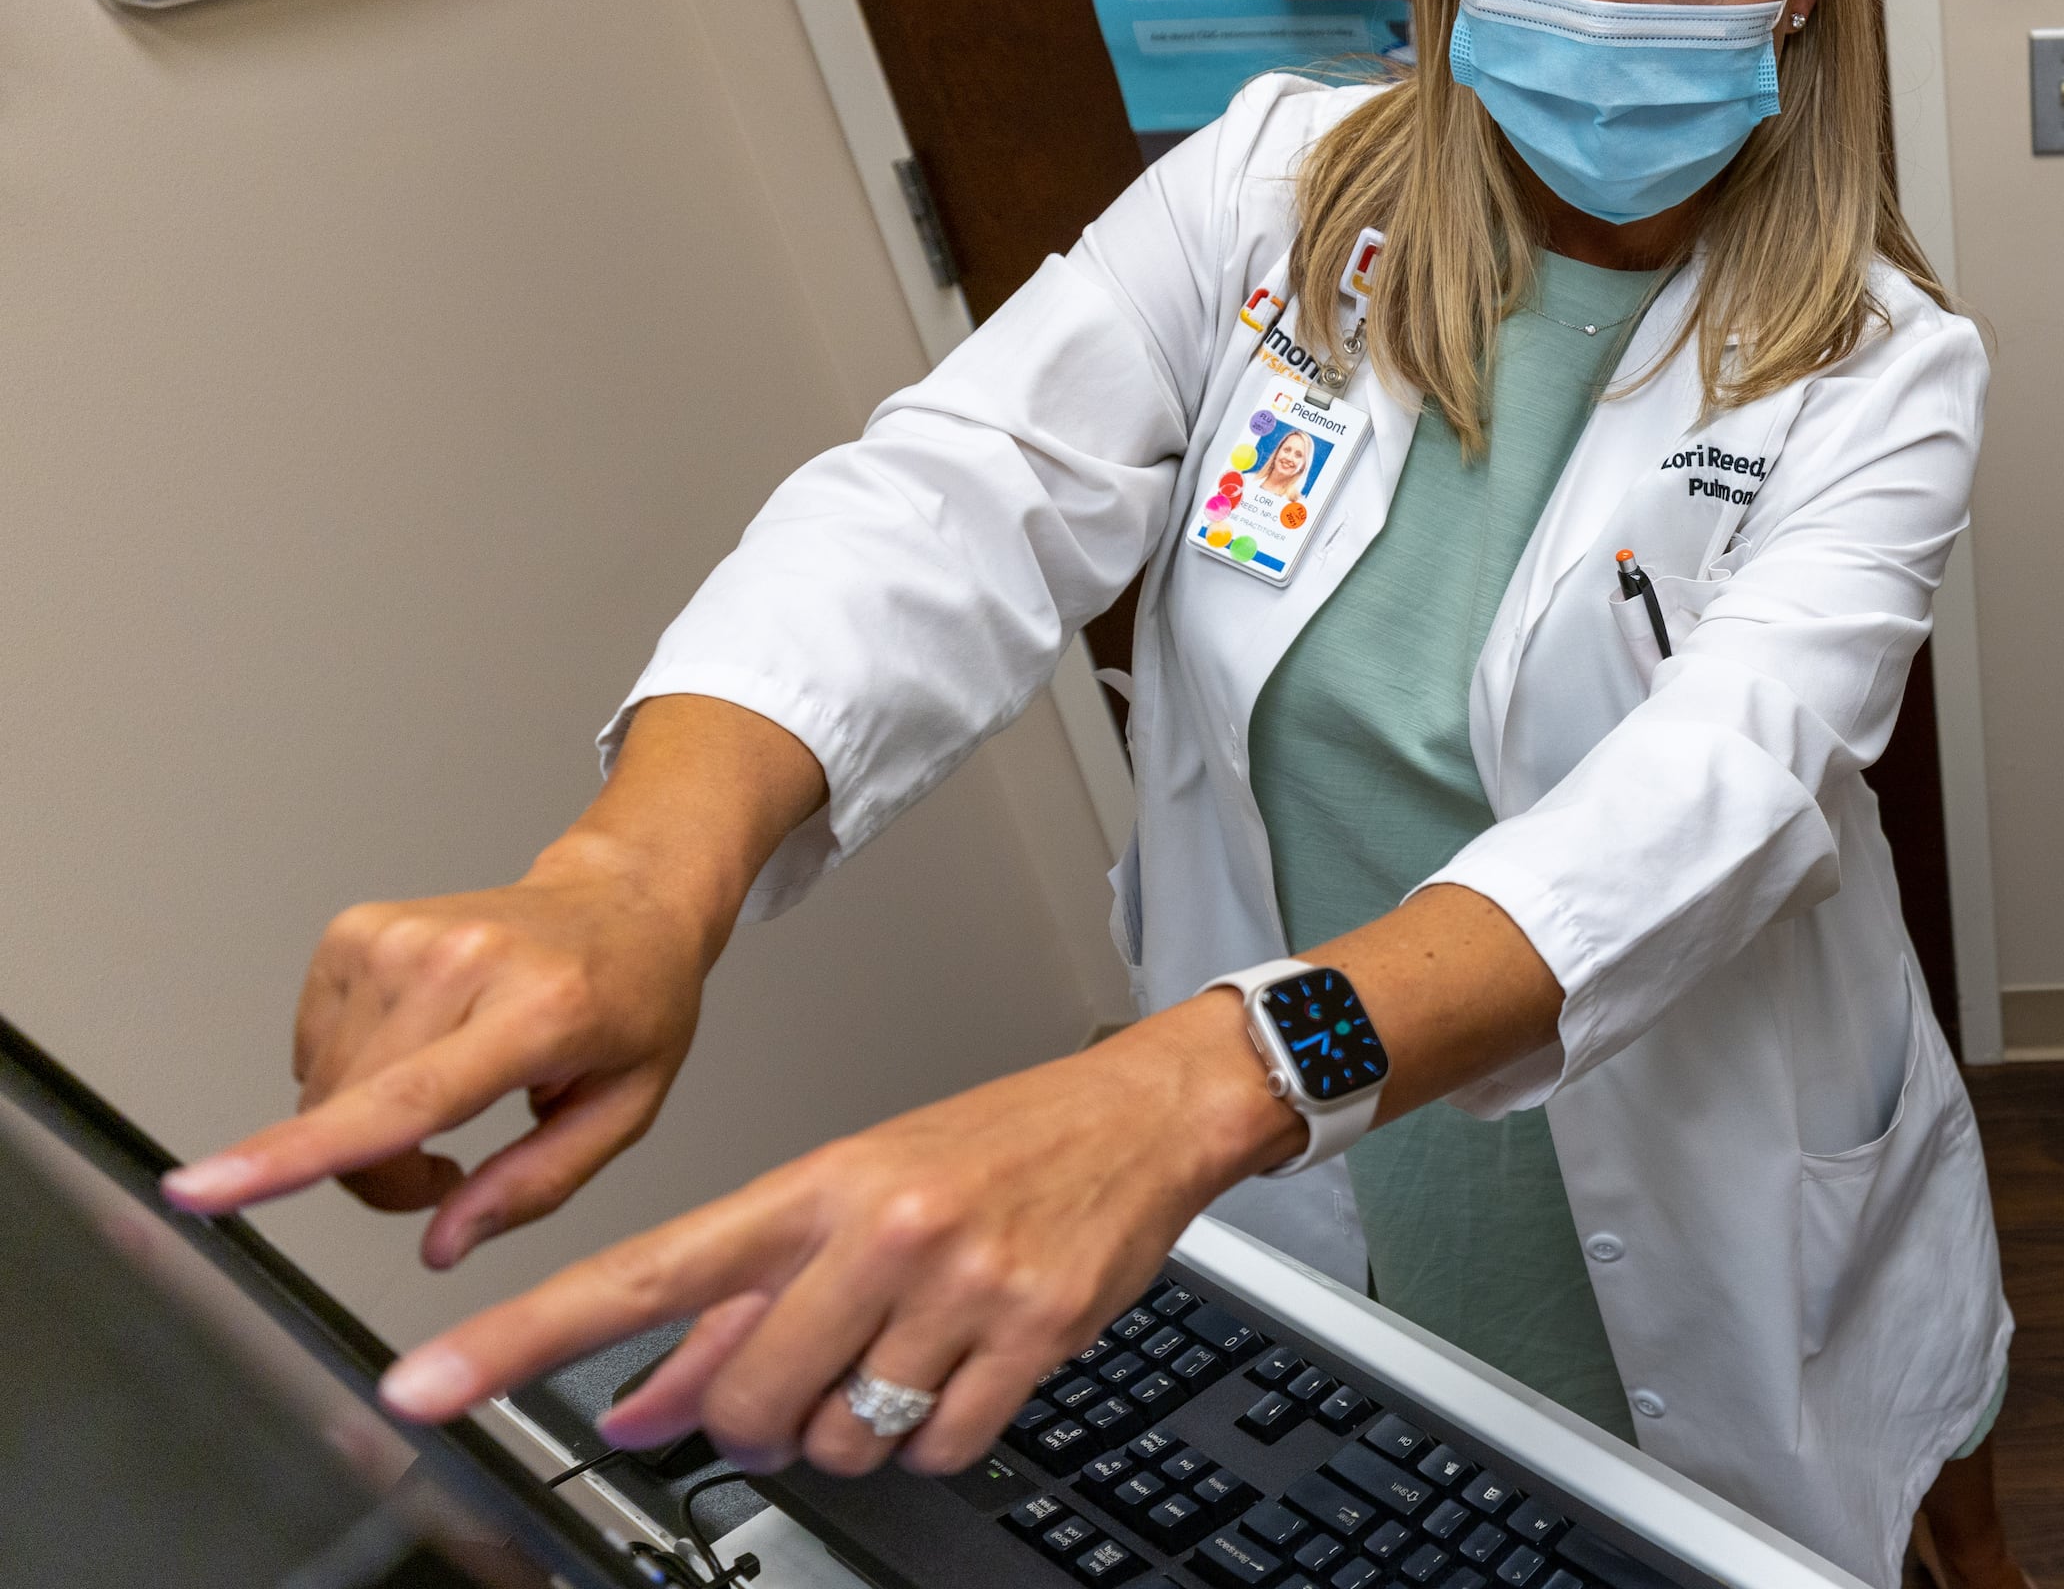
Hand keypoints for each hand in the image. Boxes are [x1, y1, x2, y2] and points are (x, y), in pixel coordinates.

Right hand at [163, 835, 725, 1266]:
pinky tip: (419, 1048)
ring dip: (365, 1128)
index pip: (404, 1098)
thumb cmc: (633, 1002)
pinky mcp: (354, 931)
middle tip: (453, 1172)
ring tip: (450, 1097)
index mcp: (539, 1009)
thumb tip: (440, 1245)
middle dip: (381, 1176)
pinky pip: (314, 1051)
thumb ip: (532, 1187)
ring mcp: (397, 936)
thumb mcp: (625, 1110)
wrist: (623, 899)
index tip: (203, 1189)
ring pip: (320, 1093)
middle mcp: (459, 961)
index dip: (298, 1156)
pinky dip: (353, 1076)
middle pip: (349, 1116)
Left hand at [371, 990, 1302, 1479]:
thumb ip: (737, 1306)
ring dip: (849, 1429)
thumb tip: (636, 1404)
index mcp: (813, 1185)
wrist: (1142, 1112)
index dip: (522, 1338)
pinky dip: (934, 1435)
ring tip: (895, 1361)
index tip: (425, 1385)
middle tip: (789, 1391)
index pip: (641, 1274)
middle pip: (748, 1397)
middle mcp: (877, 1230)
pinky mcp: (1034, 1331)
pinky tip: (957, 1373)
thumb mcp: (850, 1196)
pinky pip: (938, 1446)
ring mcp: (957, 1283)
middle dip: (753, 1421)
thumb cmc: (989, 1150)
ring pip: (842, 1434)